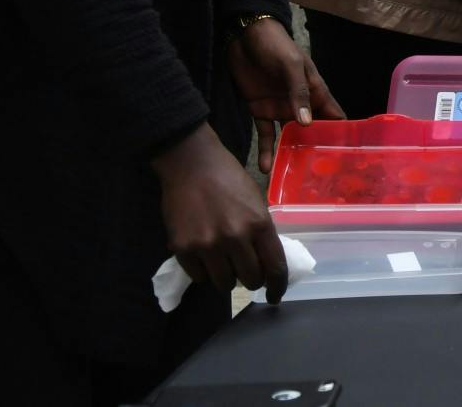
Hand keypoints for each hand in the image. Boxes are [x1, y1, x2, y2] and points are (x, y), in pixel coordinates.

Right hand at [152, 122, 290, 302]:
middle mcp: (235, 237)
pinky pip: (198, 276)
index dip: (278, 286)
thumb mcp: (256, 202)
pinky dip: (204, 272)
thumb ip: (261, 231)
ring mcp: (207, 244)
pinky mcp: (183, 248)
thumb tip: (266, 261)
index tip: (275, 296)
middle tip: (247, 274)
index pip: (275, 267)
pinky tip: (205, 258)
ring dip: (227, 279)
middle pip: (250, 279)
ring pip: (224, 283)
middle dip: (252, 280)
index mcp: (259, 224)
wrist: (192, 165)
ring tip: (225, 265)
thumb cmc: (229, 179)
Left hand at [230, 17, 343, 174]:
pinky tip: (265, 169)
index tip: (347, 156)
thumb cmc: (276, 46)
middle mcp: (300, 105)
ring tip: (291, 180)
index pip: (334, 116)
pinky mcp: (259, 111)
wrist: (245, 37)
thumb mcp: (291, 66)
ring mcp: (279, 109)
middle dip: (315, 152)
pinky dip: (266, 151)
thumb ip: (299, 93)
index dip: (341, 134)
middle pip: (312, 132)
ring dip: (289, 156)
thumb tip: (307, 124)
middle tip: (320, 178)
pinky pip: (265, 136)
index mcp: (315, 92)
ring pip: (288, 138)